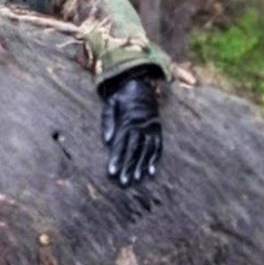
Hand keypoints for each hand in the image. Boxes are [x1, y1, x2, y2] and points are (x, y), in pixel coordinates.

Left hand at [101, 68, 162, 186]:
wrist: (140, 82)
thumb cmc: (121, 96)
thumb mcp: (110, 103)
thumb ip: (107, 121)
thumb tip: (106, 141)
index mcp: (127, 121)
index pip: (120, 144)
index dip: (116, 159)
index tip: (112, 172)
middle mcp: (141, 126)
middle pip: (133, 150)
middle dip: (128, 166)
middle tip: (123, 181)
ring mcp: (151, 127)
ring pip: (146, 150)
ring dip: (141, 166)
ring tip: (135, 179)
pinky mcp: (158, 128)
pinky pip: (158, 146)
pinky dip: (154, 159)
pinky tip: (151, 171)